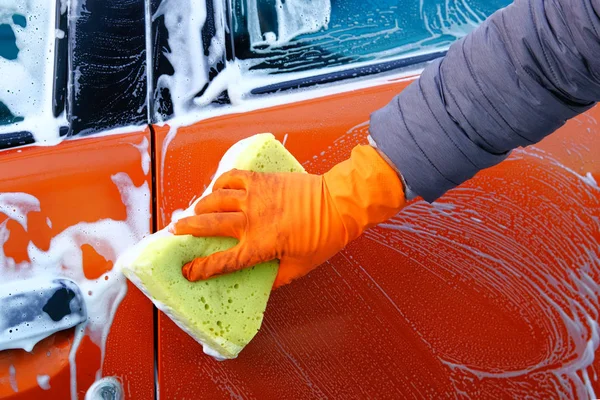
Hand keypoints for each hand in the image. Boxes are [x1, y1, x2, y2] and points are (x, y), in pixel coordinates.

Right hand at [171, 145, 405, 287]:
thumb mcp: (300, 267)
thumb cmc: (323, 238)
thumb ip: (277, 278)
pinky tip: (217, 189)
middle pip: (209, 224)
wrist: (339, 203)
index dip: (201, 269)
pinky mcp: (261, 180)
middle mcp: (252, 220)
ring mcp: (255, 197)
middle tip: (175, 231)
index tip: (187, 272)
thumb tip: (260, 284)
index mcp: (260, 246)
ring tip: (194, 211)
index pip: (223, 261)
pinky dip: (220, 182)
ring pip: (215, 198)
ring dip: (200, 205)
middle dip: (187, 229)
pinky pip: (232, 177)